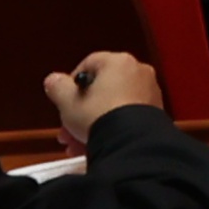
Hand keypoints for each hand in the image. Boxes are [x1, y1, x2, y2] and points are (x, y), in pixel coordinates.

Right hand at [46, 52, 166, 144]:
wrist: (130, 142)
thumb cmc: (100, 117)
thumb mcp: (68, 102)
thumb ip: (58, 87)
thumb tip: (53, 80)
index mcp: (119, 62)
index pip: (90, 63)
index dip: (72, 82)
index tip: (64, 99)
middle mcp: (138, 72)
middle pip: (101, 88)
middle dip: (80, 110)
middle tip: (67, 128)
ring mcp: (149, 92)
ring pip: (113, 105)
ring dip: (92, 123)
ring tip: (77, 144)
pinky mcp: (155, 112)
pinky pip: (127, 117)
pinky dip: (111, 128)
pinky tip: (94, 146)